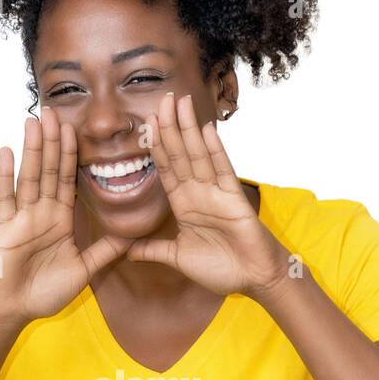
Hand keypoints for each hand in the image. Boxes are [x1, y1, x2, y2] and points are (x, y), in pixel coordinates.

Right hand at [0, 107, 131, 328]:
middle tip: (54, 111)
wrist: (15, 311)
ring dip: (33, 149)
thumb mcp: (83, 271)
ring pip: (30, 177)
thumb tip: (132, 238)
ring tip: (34, 121)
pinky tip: (6, 150)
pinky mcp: (4, 228)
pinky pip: (5, 197)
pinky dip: (5, 174)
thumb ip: (104, 252)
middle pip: (49, 171)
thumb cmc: (45, 292)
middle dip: (53, 142)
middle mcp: (41, 213)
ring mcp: (21, 218)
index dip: (72, 156)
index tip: (76, 129)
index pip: (68, 181)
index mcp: (60, 220)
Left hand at [125, 92, 289, 296]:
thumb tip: (126, 252)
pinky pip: (222, 171)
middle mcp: (198, 193)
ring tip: (180, 102)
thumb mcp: (177, 258)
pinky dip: (215, 150)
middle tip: (162, 98)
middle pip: (180, 154)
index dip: (156, 146)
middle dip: (170, 127)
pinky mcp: (234, 199)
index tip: (146, 122)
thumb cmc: (221, 269)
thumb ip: (153, 250)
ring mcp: (216, 193)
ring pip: (198, 155)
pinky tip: (206, 129)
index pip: (166, 169)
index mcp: (184, 205)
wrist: (252, 281)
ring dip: (188, 129)